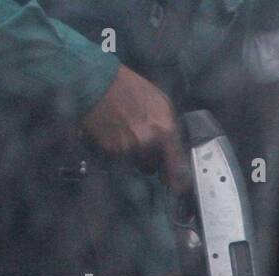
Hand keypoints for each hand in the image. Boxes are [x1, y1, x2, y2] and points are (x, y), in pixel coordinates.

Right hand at [82, 64, 190, 193]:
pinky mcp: (110, 151)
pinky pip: (120, 159)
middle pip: (154, 168)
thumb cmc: (132, 89)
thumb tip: (177, 149)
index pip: (177, 168)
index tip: (179, 189)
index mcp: (165, 131)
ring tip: (129, 133)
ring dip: (136, 156)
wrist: (99, 83)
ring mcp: (127, 149)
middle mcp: (147, 144)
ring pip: (137, 164)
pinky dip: (120, 151)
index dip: (179, 183)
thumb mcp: (162, 104)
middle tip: (144, 141)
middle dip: (152, 160)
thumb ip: (172, 128)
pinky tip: (116, 132)